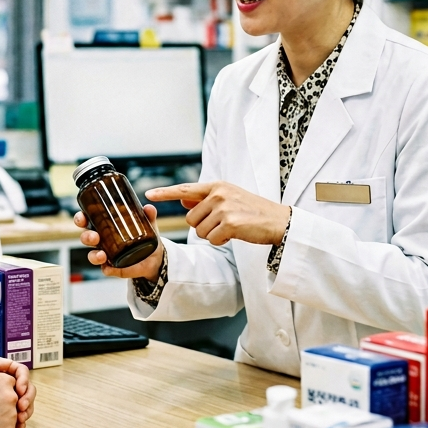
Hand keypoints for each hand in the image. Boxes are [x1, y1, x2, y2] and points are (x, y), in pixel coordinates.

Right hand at [0, 372, 18, 427]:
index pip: (12, 383)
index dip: (3, 389)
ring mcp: (12, 414)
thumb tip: (1, 376)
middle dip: (6, 402)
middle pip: (15, 398)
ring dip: (5, 415)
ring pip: (15, 413)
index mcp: (4, 379)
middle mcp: (11, 395)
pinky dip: (2, 427)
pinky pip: (11, 427)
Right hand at [75, 204, 164, 279]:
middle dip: (86, 237)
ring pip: (92, 255)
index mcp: (104, 225)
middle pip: (86, 238)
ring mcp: (106, 254)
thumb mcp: (147, 224)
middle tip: (95, 237)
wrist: (155, 257)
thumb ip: (148, 216)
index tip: (82, 217)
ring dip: (94, 255)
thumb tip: (148, 208)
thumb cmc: (144, 236)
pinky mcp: (113, 268)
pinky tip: (110, 267)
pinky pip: (106, 270)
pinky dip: (107, 269)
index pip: (87, 220)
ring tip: (102, 255)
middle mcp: (102, 240)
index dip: (81, 218)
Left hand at [145, 181, 289, 246]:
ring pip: (199, 231)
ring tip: (230, 228)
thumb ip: (206, 199)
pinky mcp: (230, 223)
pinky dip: (221, 241)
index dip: (165, 193)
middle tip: (222, 223)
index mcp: (216, 186)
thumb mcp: (229, 198)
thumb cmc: (253, 211)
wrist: (278, 221)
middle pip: (190, 219)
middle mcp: (218, 194)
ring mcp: (224, 208)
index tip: (148, 195)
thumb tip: (183, 201)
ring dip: (212, 234)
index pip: (185, 189)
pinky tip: (233, 235)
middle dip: (202, 226)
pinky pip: (212, 239)